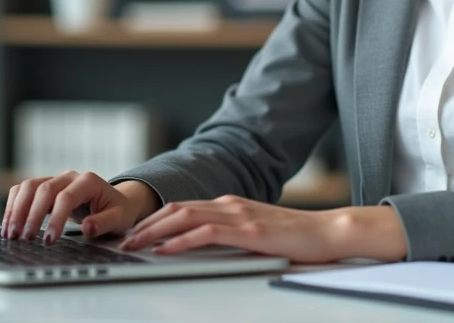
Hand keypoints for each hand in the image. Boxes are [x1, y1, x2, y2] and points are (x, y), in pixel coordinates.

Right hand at [2, 171, 160, 242]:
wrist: (115, 203)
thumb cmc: (118, 211)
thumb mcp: (119, 219)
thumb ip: (105, 222)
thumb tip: (88, 227)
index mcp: (88, 181)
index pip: (66, 197)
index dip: (55, 218)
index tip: (49, 240)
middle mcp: (69, 177)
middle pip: (43, 189)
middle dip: (31, 215)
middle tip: (25, 239)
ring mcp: (55, 180)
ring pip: (28, 187)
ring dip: (17, 210)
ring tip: (11, 234)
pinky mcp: (45, 188)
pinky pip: (23, 191)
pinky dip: (13, 206)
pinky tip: (9, 225)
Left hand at [115, 195, 352, 263]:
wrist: (329, 232)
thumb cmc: (297, 237)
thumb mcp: (256, 233)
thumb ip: (231, 234)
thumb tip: (203, 246)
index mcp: (230, 204)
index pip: (183, 207)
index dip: (155, 218)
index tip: (135, 232)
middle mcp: (230, 204)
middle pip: (177, 208)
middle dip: (146, 224)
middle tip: (124, 240)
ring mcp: (239, 215)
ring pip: (186, 216)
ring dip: (155, 231)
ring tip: (135, 244)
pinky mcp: (249, 232)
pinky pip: (207, 234)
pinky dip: (181, 240)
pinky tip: (166, 249)